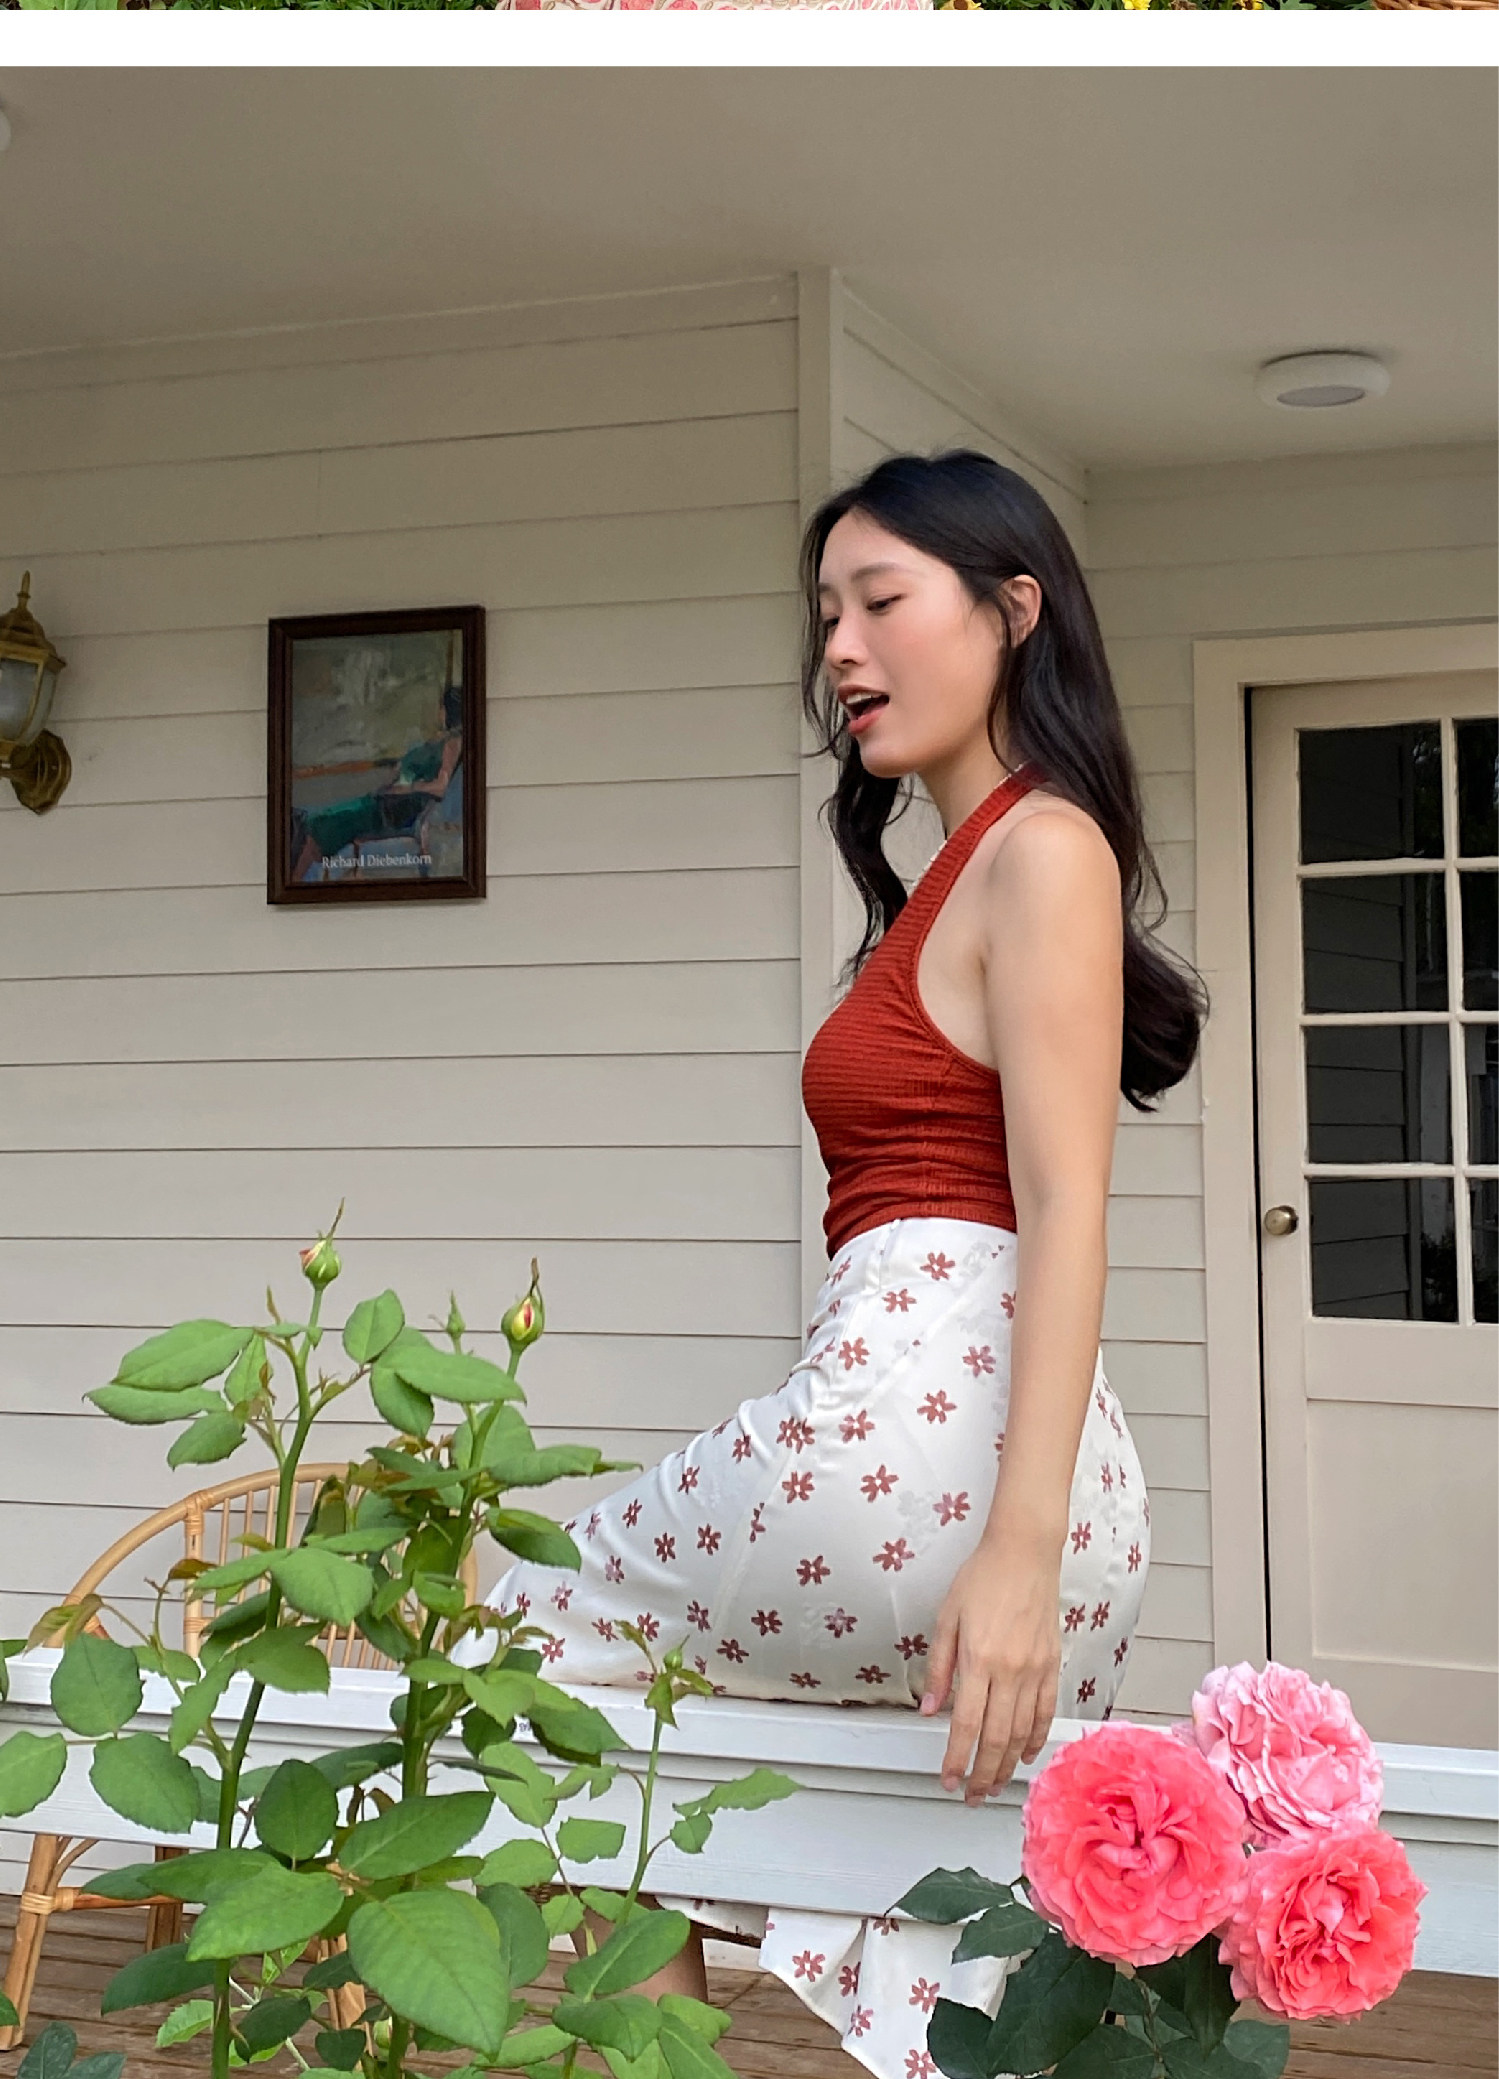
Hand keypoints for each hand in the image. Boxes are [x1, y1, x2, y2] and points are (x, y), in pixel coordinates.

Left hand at [919, 1536, 1061, 1803]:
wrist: (1025, 1553)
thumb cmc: (982, 1578)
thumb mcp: (946, 1617)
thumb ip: (938, 1667)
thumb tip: (930, 1709)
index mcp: (979, 1658)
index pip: (966, 1724)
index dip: (956, 1759)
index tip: (948, 1779)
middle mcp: (1010, 1669)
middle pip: (996, 1738)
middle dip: (982, 1773)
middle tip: (971, 1795)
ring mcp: (1035, 1670)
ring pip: (1022, 1732)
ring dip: (1007, 1765)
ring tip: (994, 1785)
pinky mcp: (1052, 1665)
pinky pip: (1045, 1711)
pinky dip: (1035, 1738)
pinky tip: (1024, 1754)